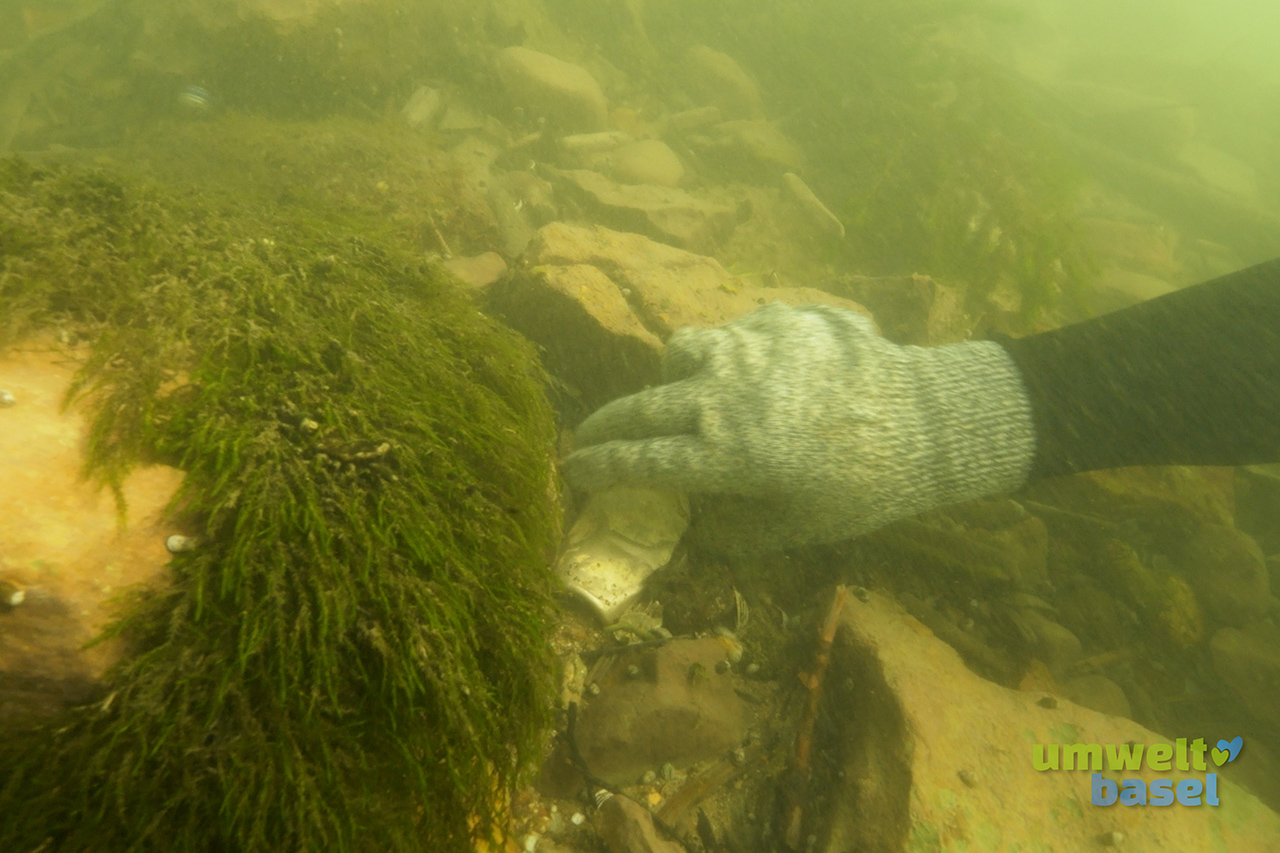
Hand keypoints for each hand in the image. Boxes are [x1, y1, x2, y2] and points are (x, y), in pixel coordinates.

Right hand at [562, 302, 1035, 552]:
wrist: (929, 418)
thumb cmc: (865, 487)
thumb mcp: (798, 526)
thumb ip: (736, 533)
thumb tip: (697, 533)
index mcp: (722, 454)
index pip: (637, 461)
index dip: (598, 469)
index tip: (575, 472)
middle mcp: (720, 396)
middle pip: (640, 406)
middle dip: (605, 423)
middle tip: (590, 434)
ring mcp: (746, 350)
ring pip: (680, 350)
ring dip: (670, 376)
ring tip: (684, 391)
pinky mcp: (776, 321)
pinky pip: (733, 331)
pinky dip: (728, 353)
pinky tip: (756, 370)